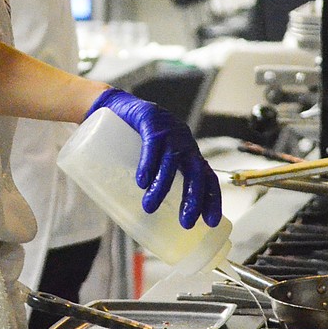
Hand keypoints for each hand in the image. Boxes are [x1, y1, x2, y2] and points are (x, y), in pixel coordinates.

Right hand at [86, 88, 222, 228]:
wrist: (114, 106)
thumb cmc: (134, 139)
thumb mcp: (151, 161)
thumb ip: (154, 181)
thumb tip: (145, 217)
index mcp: (188, 153)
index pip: (208, 176)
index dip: (212, 199)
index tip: (211, 222)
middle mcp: (184, 142)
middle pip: (196, 172)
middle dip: (194, 198)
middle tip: (186, 222)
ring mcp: (168, 130)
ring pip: (172, 161)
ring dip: (163, 186)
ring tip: (150, 206)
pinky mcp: (151, 120)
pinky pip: (153, 144)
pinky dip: (149, 164)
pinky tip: (142, 180)